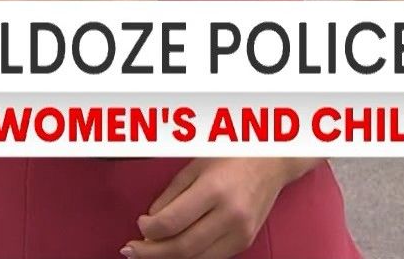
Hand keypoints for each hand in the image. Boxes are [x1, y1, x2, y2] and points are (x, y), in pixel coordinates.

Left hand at [122, 157, 316, 258]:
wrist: (273, 160)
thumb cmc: (231, 155)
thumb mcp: (195, 166)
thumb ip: (171, 196)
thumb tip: (150, 224)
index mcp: (214, 190)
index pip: (171, 223)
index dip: (148, 229)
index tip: (139, 224)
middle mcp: (230, 216)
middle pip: (181, 249)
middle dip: (150, 254)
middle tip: (130, 251)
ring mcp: (240, 232)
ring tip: (148, 253)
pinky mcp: (245, 242)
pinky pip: (211, 258)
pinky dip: (189, 258)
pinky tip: (174, 251)